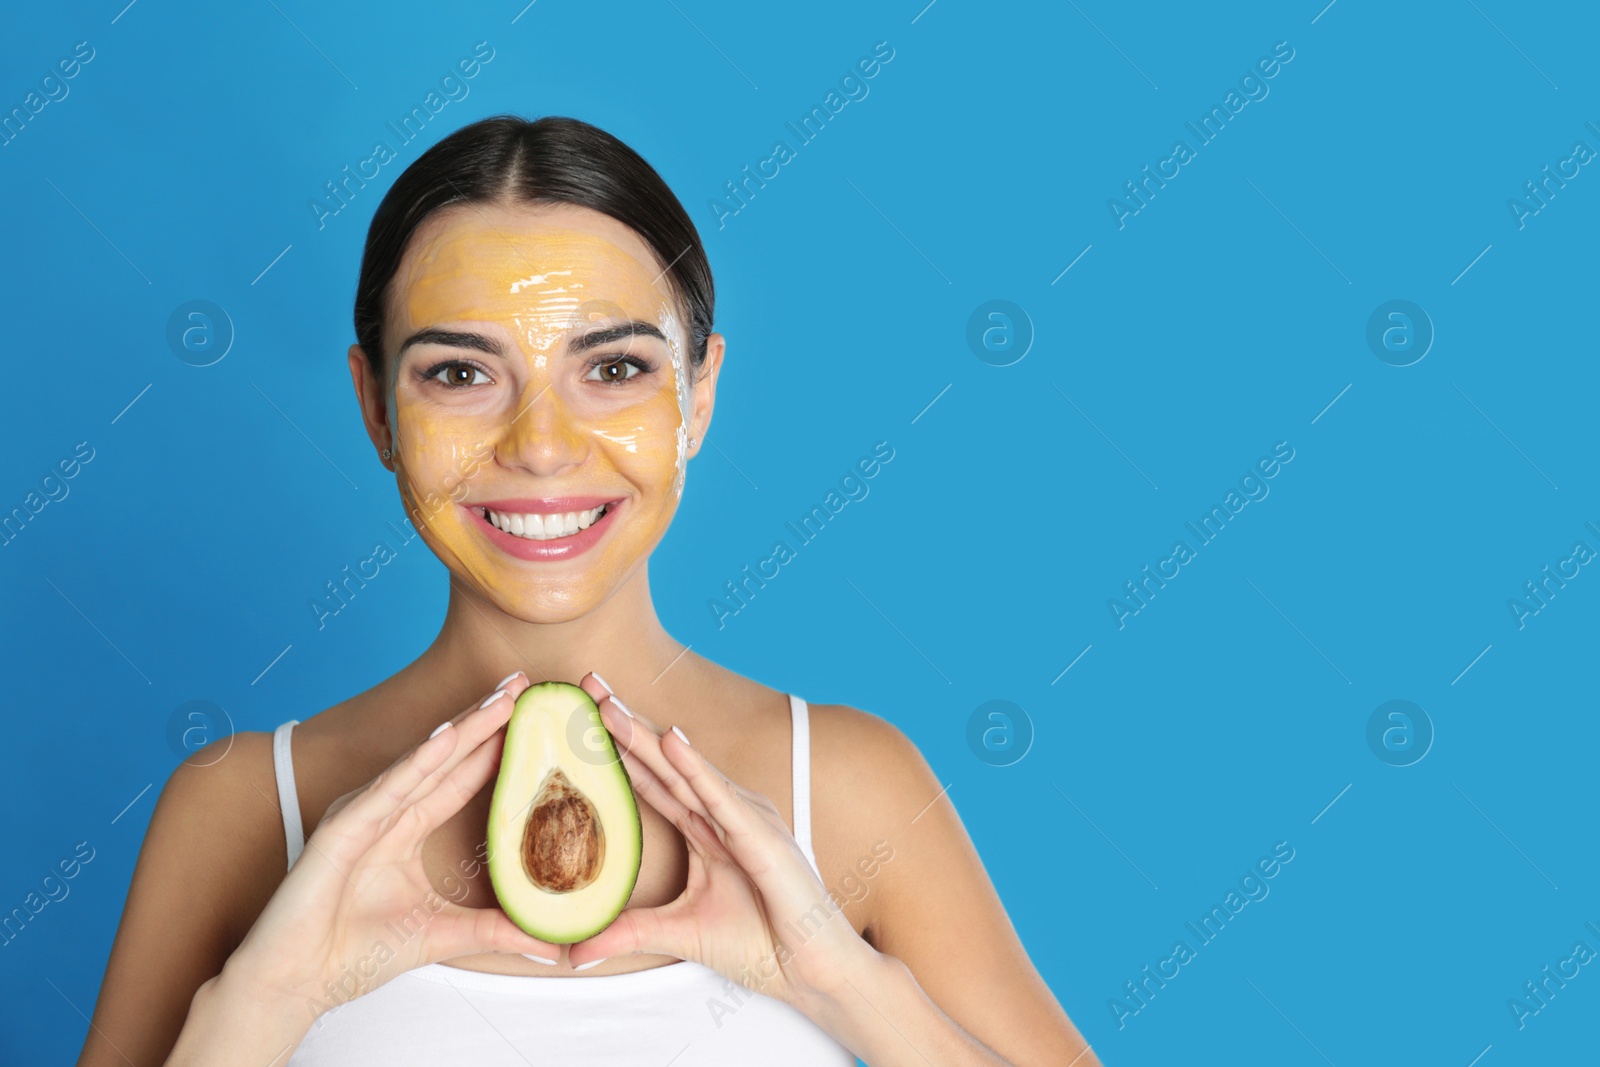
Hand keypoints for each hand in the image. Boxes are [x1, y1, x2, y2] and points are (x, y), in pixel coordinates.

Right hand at [220, 673, 562, 1015]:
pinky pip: (385, 791)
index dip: (493, 748)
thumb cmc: (353, 956)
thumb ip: (495, 931)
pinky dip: (416, 763)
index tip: (529, 718)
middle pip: (445, 759)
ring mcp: (360, 819)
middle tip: (522, 684)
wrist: (295, 986)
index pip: (459, 780)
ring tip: (500, 700)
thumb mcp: (442, 936)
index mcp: (405, 832)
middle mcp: (385, 816)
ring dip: (461, 729)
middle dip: (484, 721)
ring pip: (420, 764)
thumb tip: (550, 944)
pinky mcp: (339, 833)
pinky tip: (447, 737)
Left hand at [568, 674, 878, 1007]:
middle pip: (666, 763)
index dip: (620, 748)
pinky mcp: (763, 838)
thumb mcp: (680, 934)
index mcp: (709, 830)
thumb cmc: (763, 947)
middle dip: (626, 724)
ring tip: (609, 704)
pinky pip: (720, 798)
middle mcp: (727, 815)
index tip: (584, 715)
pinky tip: (669, 741)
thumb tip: (573, 952)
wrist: (815, 973)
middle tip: (588, 685)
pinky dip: (694, 768)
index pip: (655, 780)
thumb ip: (627, 933)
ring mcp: (747, 821)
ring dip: (647, 736)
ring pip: (687, 771)